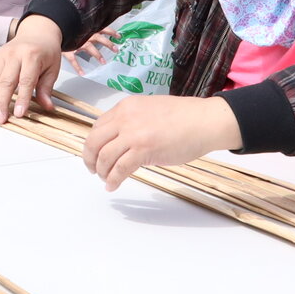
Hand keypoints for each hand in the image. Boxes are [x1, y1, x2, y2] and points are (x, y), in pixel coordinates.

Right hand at [0, 15, 63, 122]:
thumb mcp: (52, 69)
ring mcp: (1, 55)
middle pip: (5, 81)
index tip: (19, 113)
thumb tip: (47, 106)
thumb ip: (46, 88)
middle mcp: (14, 54)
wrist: (36, 33)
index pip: (25, 80)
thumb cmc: (45, 52)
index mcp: (32, 55)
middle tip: (1, 119)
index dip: (21, 98)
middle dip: (2, 102)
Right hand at [69, 28, 116, 69]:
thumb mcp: (79, 25)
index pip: (102, 28)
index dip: (111, 32)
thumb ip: (87, 27)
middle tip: (116, 50)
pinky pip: (73, 59)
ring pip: (89, 48)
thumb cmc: (67, 27)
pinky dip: (77, 67)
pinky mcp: (68, 49)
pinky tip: (82, 73)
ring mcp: (76, 42)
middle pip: (99, 38)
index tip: (119, 36)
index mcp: (88, 28)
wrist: (52, 27)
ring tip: (103, 62)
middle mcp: (84, 35)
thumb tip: (96, 28)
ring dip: (97, 55)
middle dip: (108, 44)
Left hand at [81, 95, 242, 189]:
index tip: (94, 153)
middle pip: (94, 141)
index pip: (98, 126)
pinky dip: (113, 180)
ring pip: (104, 157)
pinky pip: (120, 169)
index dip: (93, 143)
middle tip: (92, 169)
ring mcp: (133, 134)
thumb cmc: (184, 117)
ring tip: (105, 179)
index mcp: (126, 107)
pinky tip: (112, 186)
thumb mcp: (150, 110)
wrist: (205, 121)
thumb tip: (121, 139)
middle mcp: (125, 118)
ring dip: (102, 171)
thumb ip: (133, 121)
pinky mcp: (144, 150)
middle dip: (89, 158)